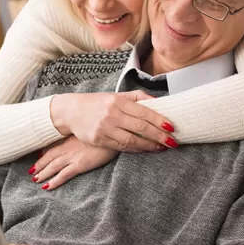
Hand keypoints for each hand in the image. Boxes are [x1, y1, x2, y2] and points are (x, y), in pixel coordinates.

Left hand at [30, 135, 119, 189]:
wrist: (113, 132)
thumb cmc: (104, 129)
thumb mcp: (91, 128)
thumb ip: (83, 132)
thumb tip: (81, 134)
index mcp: (70, 138)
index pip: (53, 146)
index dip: (44, 153)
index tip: (37, 156)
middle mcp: (68, 147)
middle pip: (49, 157)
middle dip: (40, 165)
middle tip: (31, 172)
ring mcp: (73, 156)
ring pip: (53, 167)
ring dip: (43, 174)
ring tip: (36, 180)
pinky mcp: (80, 165)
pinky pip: (63, 175)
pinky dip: (54, 181)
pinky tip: (47, 187)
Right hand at [50, 90, 177, 151]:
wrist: (71, 111)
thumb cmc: (98, 102)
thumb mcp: (117, 95)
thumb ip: (138, 97)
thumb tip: (159, 102)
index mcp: (118, 101)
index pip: (144, 112)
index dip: (159, 120)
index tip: (172, 127)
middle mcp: (112, 114)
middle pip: (140, 127)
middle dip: (159, 136)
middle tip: (172, 142)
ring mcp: (104, 128)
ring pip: (131, 140)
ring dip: (149, 145)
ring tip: (161, 147)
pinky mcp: (98, 139)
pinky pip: (121, 147)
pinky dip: (135, 149)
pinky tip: (145, 149)